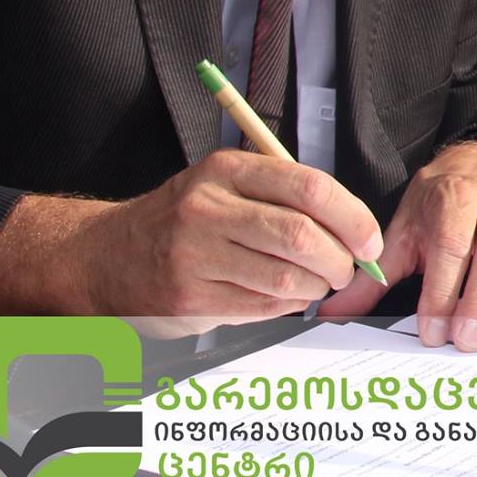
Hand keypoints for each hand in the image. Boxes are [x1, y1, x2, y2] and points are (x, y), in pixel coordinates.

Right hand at [0, 150, 384, 335]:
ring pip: (286, 277)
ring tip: (316, 282)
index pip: (310, 188)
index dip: (353, 217)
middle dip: (340, 259)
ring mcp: (196, 256)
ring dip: (316, 286)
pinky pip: (262, 306)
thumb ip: (283, 194)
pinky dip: (286, 304)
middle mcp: (208, 209)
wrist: (107, 256)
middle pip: (302, 237)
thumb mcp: (225, 183)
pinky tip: (284, 295)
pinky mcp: (189, 298)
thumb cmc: (181, 218)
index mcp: (227, 170)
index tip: (369, 239)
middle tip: (348, 267)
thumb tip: (352, 226)